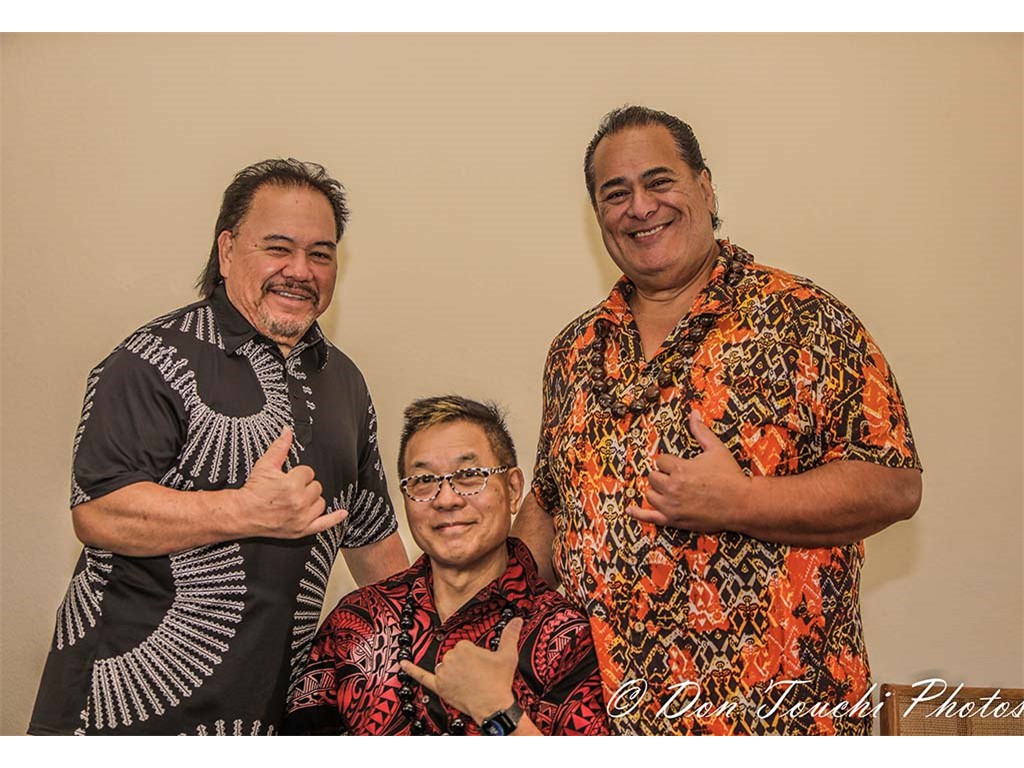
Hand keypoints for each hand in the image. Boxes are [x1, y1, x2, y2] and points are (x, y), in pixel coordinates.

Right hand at [237, 426, 346, 538]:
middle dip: (305, 486)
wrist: (242, 513)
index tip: (288, 479)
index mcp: (292, 485)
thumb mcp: (265, 465)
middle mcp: (299, 502)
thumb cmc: (253, 491)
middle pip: (316, 487)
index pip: (309, 472)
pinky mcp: (301, 530)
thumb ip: (279, 447)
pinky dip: (335, 518)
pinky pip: (324, 524)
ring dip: (312, 500)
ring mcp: (301, 518)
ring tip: (296, 500)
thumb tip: (287, 430)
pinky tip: (342, 513)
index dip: (298, 474)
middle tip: (290, 490)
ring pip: (321, 502)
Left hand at [400, 617, 522, 724]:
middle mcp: (450, 657)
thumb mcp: (508, 655)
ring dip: (452, 672)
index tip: (481, 666)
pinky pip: (422, 676)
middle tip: (477, 676)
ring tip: (467, 682)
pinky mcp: (438, 687)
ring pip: (445, 666)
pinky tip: (402, 664)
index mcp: (464, 647)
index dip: (474, 657)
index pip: (464, 646)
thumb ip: (510, 634)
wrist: (493, 706)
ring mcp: (443, 673)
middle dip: (464, 665)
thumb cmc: (499, 681)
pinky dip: (411, 670)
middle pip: (454, 656)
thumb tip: (517, 619)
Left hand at [627, 411, 750, 531]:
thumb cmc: (730, 476)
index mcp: (680, 468)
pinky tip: (629, 509)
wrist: (742, 503)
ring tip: (671, 489)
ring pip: (650, 494)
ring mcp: (671, 505)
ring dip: (657, 490)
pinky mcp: (673, 520)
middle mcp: (672, 487)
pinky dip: (638, 513)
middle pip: (653, 476)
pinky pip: (649, 517)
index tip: (680, 465)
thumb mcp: (716, 449)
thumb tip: (693, 414)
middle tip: (678, 477)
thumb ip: (701, 432)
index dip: (669, 462)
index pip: (660, 460)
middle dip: (663, 475)